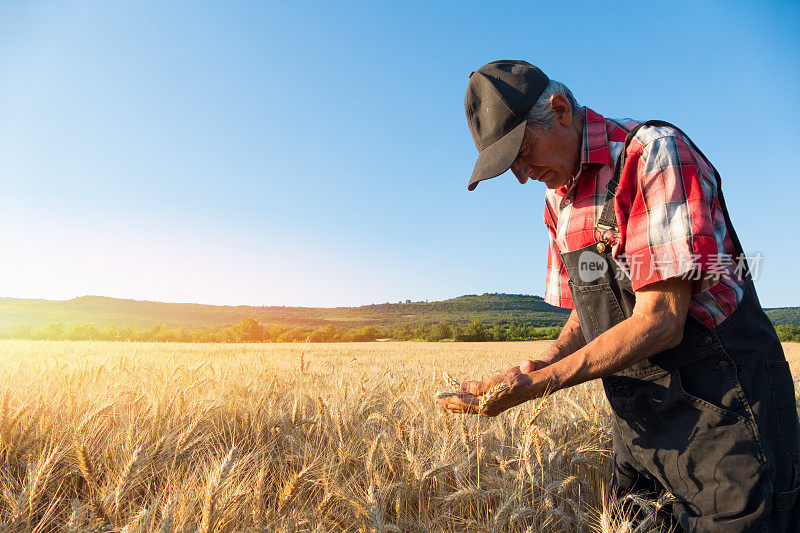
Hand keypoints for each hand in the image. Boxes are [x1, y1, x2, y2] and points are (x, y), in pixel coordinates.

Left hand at [436, 359, 551, 416]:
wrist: (529, 387)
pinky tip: (462, 404)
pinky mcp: (493, 407)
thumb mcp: (493, 382)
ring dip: (456, 406)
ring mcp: (490, 409)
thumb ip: (477, 386)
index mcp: (485, 405)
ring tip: (445, 404)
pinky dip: (466, 406)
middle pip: (464, 408)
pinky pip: (475, 408)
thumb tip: (462, 386)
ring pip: (469, 409)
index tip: (439, 396)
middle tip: (437, 401)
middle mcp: (486, 410)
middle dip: (450, 404)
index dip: (450, 398)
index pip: (463, 402)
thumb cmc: (512, 382)